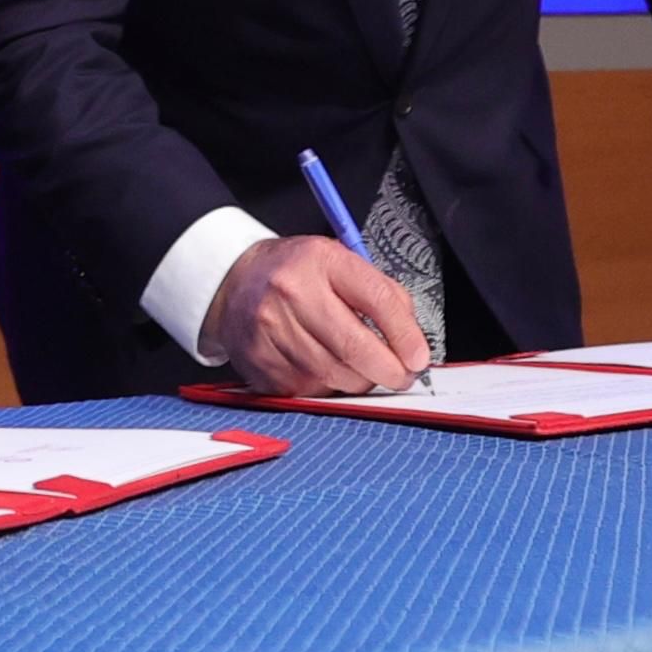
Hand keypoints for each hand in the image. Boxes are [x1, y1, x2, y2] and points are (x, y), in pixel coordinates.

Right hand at [205, 233, 431, 393]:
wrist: (233, 282)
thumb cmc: (294, 273)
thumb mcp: (339, 262)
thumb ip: (381, 293)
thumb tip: (412, 339)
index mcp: (319, 261)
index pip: (376, 299)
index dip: (405, 335)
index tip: (419, 357)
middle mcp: (292, 293)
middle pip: (354, 347)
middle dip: (388, 370)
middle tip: (402, 375)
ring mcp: (271, 331)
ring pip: (334, 376)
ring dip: (360, 381)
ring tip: (363, 369)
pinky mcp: (260, 364)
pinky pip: (309, 390)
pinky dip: (328, 386)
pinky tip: (327, 369)